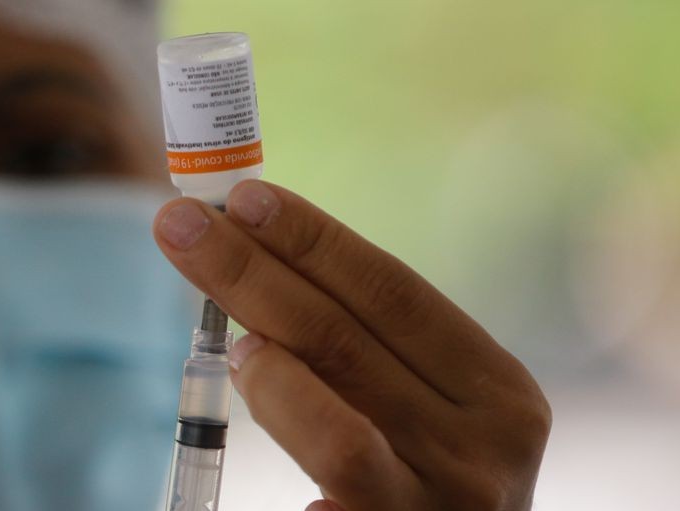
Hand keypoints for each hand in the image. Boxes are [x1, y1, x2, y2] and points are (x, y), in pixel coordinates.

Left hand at [153, 180, 550, 509]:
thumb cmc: (429, 480)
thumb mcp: (430, 411)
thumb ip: (365, 352)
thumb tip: (257, 261)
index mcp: (498, 390)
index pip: (392, 291)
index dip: (314, 240)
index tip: (244, 197)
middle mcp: (485, 448)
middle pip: (345, 341)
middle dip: (250, 272)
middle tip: (181, 223)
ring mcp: (439, 508)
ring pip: (337, 432)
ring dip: (266, 373)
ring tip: (230, 344)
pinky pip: (328, 487)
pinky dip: (288, 448)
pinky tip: (258, 417)